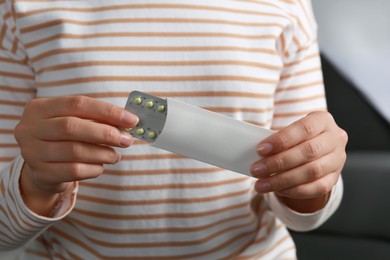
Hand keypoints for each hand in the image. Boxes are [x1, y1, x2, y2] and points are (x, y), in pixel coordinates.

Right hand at [14, 96, 137, 215]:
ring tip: (115, 155)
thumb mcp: (75, 122)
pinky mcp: (41, 173)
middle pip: (72, 127)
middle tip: (126, 140)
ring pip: (74, 151)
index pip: (77, 103)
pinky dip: (94, 168)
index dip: (107, 111)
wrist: (43, 169)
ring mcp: (32, 152)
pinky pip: (74, 171)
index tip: (132, 120)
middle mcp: (30, 128)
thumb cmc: (65, 139)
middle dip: (105, 133)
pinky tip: (100, 166)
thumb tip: (127, 122)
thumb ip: (96, 119)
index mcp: (40, 107)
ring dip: (102, 153)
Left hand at [251, 111, 347, 212]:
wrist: (315, 149)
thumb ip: (277, 139)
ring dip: (283, 180)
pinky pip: (318, 188)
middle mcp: (335, 138)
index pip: (304, 129)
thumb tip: (258, 154)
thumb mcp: (290, 131)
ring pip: (312, 172)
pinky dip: (296, 191)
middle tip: (256, 170)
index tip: (260, 150)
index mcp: (323, 120)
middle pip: (308, 152)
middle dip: (278, 162)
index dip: (282, 140)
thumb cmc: (296, 137)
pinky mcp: (335, 178)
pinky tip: (278, 190)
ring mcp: (338, 159)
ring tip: (261, 184)